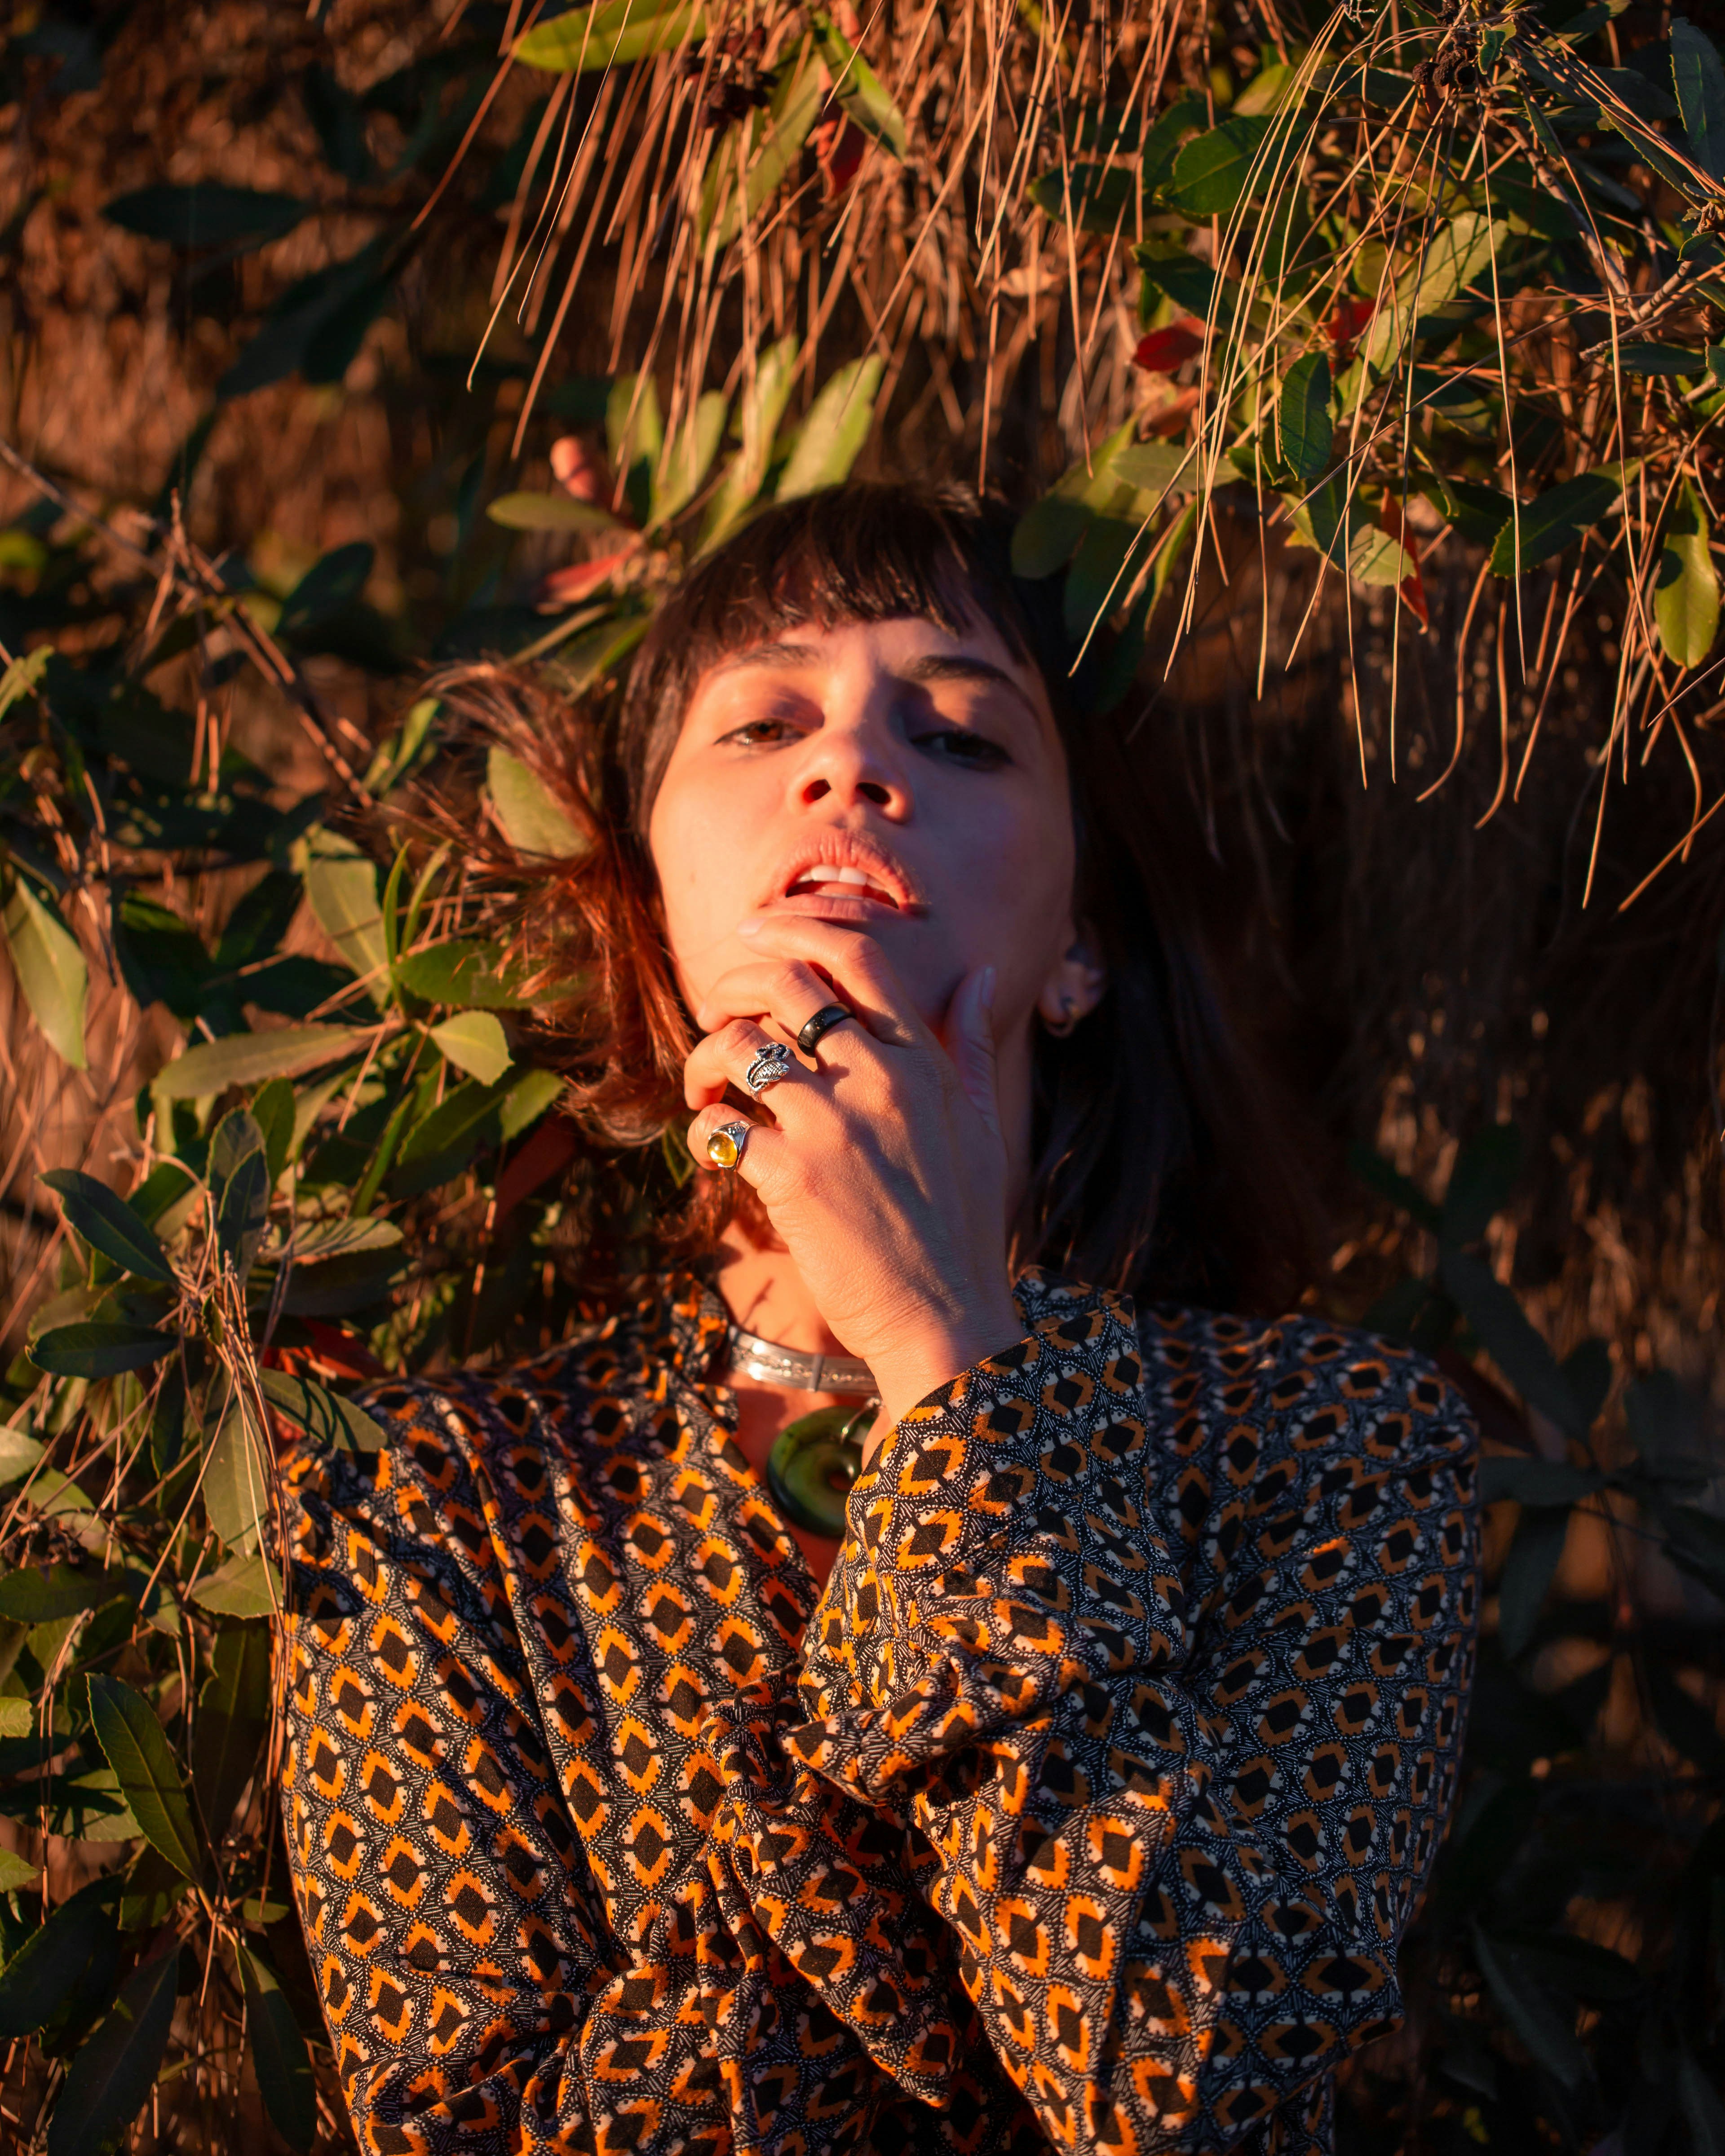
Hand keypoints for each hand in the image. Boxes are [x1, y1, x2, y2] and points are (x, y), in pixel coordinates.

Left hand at [683, 916, 1022, 1435]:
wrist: (945, 1318)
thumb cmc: (963, 1226)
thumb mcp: (980, 1126)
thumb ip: (970, 1044)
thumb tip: (980, 974)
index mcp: (923, 1064)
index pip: (860, 959)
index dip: (796, 929)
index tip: (754, 934)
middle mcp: (879, 1080)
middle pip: (787, 986)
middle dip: (734, 985)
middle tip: (714, 1008)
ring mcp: (832, 1126)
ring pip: (741, 1047)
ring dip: (705, 1058)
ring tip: (705, 1085)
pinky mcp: (791, 1177)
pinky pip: (719, 1125)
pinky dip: (703, 1127)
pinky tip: (715, 1142)